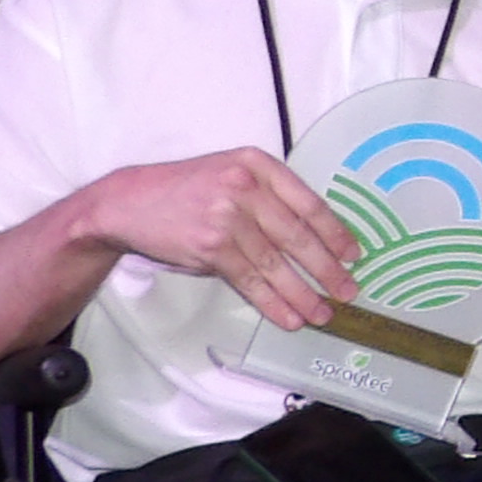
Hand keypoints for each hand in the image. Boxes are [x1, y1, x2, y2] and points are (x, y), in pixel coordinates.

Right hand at [84, 150, 362, 331]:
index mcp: (258, 165)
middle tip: (348, 291)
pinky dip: (274, 302)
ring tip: (324, 313)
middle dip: (328, 269)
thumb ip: (269, 196)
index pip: (309, 202)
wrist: (127, 203)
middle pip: (298, 235)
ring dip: (304, 293)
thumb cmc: (185, 191)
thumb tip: (315, 238)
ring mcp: (227, 217)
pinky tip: (290, 316)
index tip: (353, 255)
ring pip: (277, 263)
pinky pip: (252, 280)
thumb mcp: (231, 174)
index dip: (335, 232)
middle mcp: (246, 187)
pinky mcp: (211, 247)